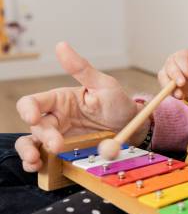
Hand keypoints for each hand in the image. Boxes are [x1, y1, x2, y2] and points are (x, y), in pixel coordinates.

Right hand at [15, 42, 140, 170]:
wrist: (134, 128)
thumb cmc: (117, 103)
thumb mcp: (104, 84)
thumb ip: (82, 69)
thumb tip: (61, 45)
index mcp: (60, 101)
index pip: (33, 103)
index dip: (28, 109)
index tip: (34, 116)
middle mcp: (55, 119)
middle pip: (35, 127)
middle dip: (43, 136)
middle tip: (58, 145)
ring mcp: (58, 138)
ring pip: (32, 144)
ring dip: (29, 153)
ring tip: (36, 161)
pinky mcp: (64, 155)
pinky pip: (45, 160)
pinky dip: (38, 165)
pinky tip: (39, 168)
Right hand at [157, 49, 187, 100]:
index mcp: (183, 54)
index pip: (181, 59)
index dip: (186, 68)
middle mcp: (173, 60)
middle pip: (170, 67)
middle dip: (176, 76)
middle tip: (182, 84)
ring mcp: (166, 70)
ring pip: (164, 76)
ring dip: (170, 86)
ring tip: (180, 94)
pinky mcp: (164, 81)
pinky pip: (163, 86)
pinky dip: (170, 92)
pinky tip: (178, 95)